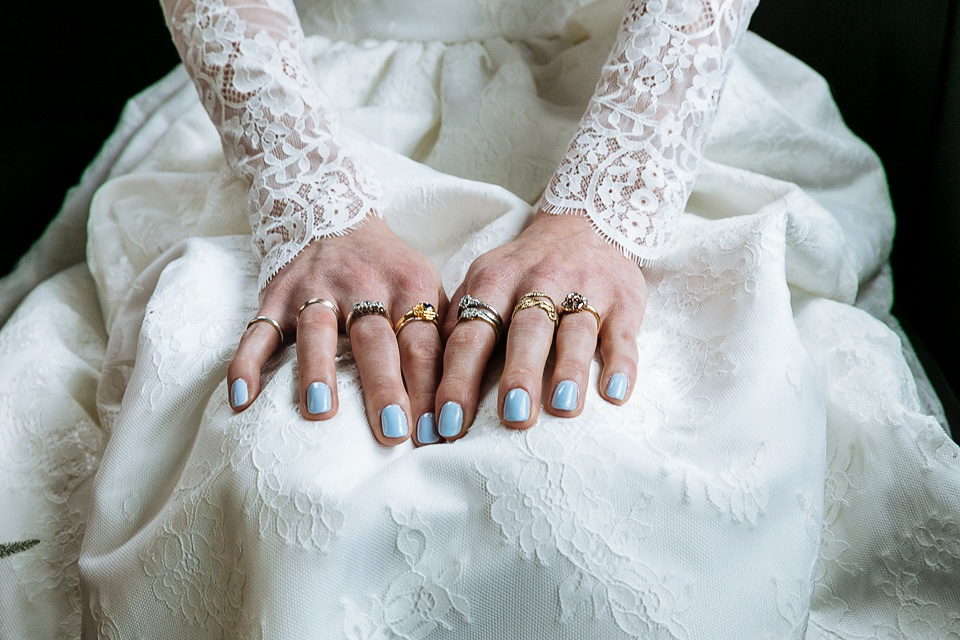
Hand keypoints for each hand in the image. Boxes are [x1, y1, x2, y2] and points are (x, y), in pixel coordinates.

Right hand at [227, 217, 446, 446]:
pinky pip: (258, 331)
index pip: (423, 344)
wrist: (334, 212)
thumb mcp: (426, 287)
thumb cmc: (389, 271)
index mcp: (409, 287)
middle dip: (385, 386)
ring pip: (317, 330)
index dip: (431, 388)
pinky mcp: (277, 295)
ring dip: (319, 371)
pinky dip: (247, 363)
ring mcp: (316, 289)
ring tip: (321, 413)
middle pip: (375, 340)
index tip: (437, 432)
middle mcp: (364, 286)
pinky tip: (244, 399)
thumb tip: (460, 401)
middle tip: (392, 432)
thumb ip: (441, 335)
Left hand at [432, 210, 646, 439]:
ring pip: (576, 331)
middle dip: (519, 373)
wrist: (583, 224)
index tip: (447, 422)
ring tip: (563, 407)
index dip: (458, 379)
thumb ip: (456, 327)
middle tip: (512, 416)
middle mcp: (539, 283)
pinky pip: (623, 334)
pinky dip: (622, 363)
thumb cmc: (521, 274)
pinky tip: (616, 393)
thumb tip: (425, 387)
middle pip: (527, 331)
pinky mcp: (623, 301)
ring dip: (570, 369)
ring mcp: (585, 291)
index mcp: (494, 282)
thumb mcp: (482, 284)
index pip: (471, 335)